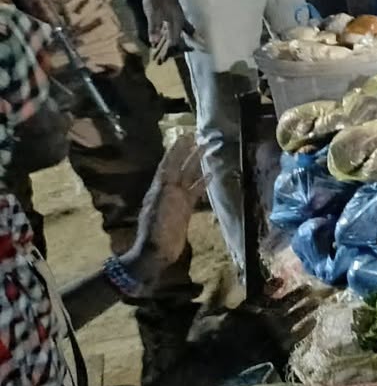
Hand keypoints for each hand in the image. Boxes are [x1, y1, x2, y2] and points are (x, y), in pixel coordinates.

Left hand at [119, 135, 201, 292]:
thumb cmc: (156, 230)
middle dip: (187, 151)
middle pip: (180, 166)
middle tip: (197, 136)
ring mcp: (178, 199)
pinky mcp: (186, 208)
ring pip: (189, 176)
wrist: (157, 251)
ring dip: (196, 162)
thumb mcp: (158, 208)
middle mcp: (169, 189)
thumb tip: (170, 172)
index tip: (184, 135)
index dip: (176, 150)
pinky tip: (212, 174)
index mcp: (160, 187)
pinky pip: (196, 191)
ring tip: (206, 149)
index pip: (169, 163)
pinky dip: (203, 181)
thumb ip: (165, 189)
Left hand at [140, 0, 192, 62]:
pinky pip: (172, 30)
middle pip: (176, 40)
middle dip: (169, 51)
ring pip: (174, 35)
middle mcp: (179, 22)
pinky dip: (168, 37)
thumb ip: (154, 28)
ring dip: (168, 45)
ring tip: (162, 54)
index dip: (168, 52)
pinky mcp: (172, 15)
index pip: (174, 41)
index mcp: (176, 23)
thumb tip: (153, 43)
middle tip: (161, 61)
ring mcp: (177, 18)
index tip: (162, 61)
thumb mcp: (153, 14)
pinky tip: (164, 41)